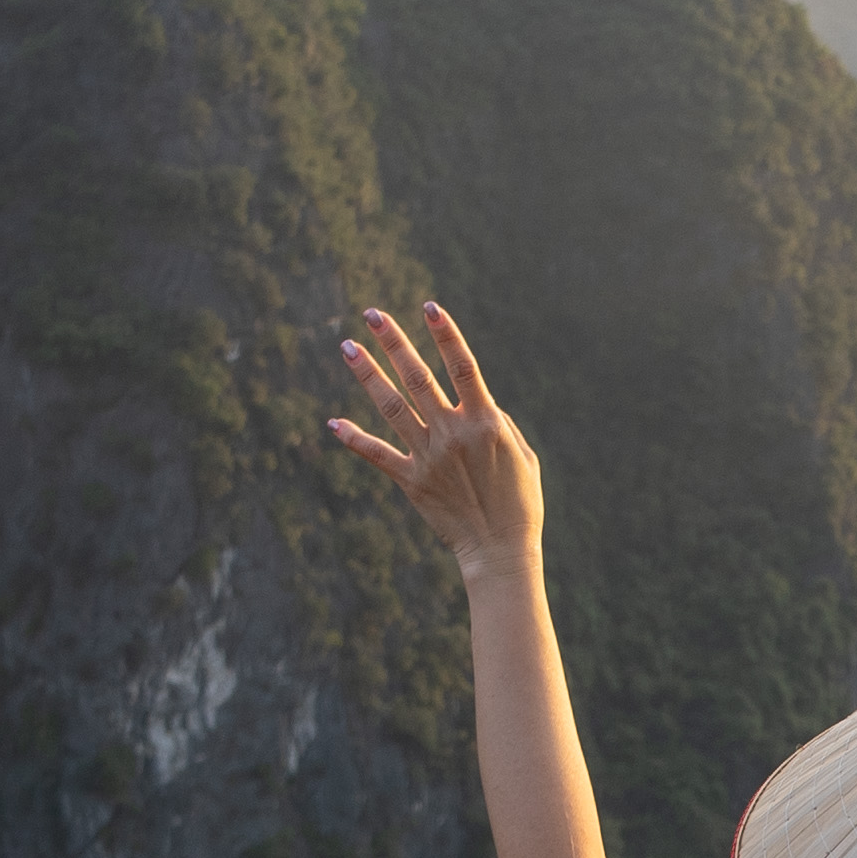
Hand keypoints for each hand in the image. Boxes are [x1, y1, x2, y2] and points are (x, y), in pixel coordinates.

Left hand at [328, 301, 541, 582]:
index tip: (428, 307)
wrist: (501, 550)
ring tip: (346, 346)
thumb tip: (475, 401)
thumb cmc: (521, 503)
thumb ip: (498, 423)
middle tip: (371, 313)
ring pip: (392, 406)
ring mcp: (429, 456)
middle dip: (394, 342)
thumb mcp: (523, 456)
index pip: (463, 367)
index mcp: (486, 423)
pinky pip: (377, 454)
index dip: (446, 334)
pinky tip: (333, 422)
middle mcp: (453, 433)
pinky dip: (354, 438)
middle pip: (418, 377)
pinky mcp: (411, 480)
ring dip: (368, 374)